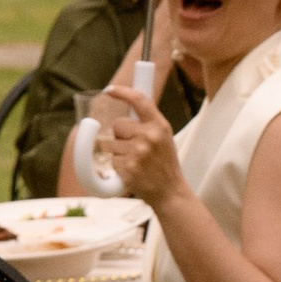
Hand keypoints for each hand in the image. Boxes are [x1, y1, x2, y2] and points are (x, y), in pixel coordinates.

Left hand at [91, 78, 185, 209]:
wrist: (169, 191)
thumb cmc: (165, 163)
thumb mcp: (164, 137)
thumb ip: (148, 122)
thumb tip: (127, 102)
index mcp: (159, 125)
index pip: (139, 100)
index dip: (122, 92)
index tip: (110, 90)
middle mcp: (149, 136)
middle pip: (118, 125)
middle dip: (121, 135)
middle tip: (134, 147)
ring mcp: (138, 152)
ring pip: (112, 144)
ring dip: (119, 152)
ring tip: (135, 161)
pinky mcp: (128, 167)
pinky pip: (112, 160)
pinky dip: (118, 166)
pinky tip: (132, 171)